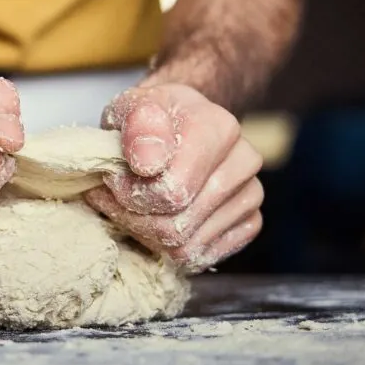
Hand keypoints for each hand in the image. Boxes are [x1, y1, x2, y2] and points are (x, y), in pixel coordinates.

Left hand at [86, 84, 263, 272]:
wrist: (176, 125)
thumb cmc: (150, 121)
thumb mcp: (131, 108)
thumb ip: (137, 127)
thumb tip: (149, 162)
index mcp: (219, 127)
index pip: (171, 192)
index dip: (131, 194)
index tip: (112, 179)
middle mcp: (244, 160)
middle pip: (178, 225)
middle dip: (135, 218)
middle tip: (114, 199)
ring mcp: (251, 193)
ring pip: (188, 247)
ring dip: (149, 235)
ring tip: (133, 208)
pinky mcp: (251, 221)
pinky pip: (203, 256)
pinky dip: (172, 248)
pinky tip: (158, 220)